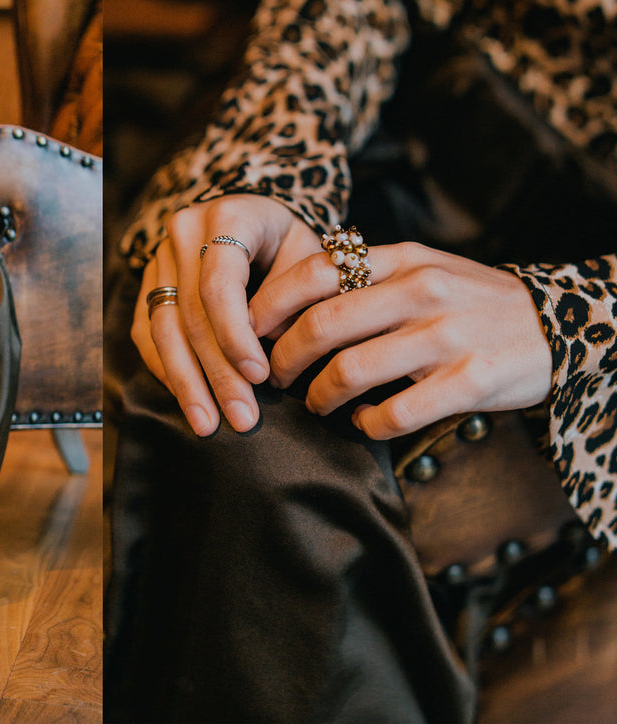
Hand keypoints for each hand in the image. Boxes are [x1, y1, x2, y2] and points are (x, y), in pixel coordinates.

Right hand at [130, 194, 322, 434]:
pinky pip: (148, 333)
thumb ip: (294, 298)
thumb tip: (271, 354)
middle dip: (216, 373)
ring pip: (163, 329)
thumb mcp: (307, 255)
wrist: (255, 216)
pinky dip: (167, 370)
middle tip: (241, 418)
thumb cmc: (288, 241)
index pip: (220, 284)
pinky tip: (187, 400)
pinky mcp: (148, 283)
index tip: (260, 377)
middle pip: (191, 313)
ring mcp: (159, 258)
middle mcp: (183, 233)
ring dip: (187, 382)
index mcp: (227, 217)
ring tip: (208, 424)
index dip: (236, 335)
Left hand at [250, 241, 551, 438]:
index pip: (315, 271)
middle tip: (274, 377)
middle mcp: (421, 291)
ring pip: (349, 371)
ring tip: (318, 404)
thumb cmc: (472, 302)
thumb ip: (366, 279)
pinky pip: (395, 413)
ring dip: (319, 396)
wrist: (561, 326)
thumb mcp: (423, 270)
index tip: (250, 331)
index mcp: (403, 260)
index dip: (270, 304)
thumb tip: (290, 302)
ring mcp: (447, 336)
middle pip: (321, 324)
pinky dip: (366, 425)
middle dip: (283, 359)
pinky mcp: (470, 380)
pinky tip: (364, 423)